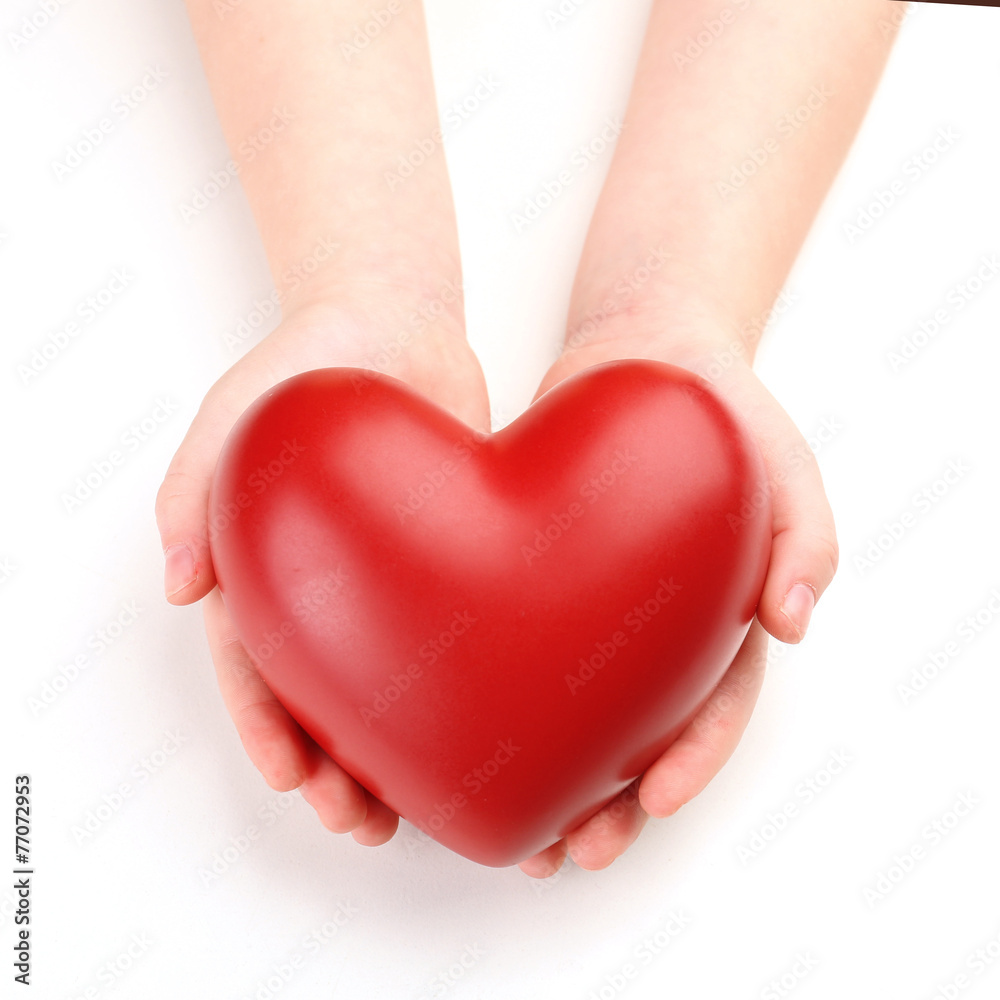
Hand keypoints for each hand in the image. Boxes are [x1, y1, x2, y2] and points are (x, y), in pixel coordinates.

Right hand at [155, 286, 489, 845]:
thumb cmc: (306, 357)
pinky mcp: (447, 559)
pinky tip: (480, 732)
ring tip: (411, 809)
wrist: (397, 321)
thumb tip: (180, 585)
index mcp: (264, 561)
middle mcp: (324, 581)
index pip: (257, 661)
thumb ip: (197, 483)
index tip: (293, 780)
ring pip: (385, 680)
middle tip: (359, 821)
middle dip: (332, 765)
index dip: (269, 725)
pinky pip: (449, 633)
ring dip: (392, 750)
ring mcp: (387, 575)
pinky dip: (454, 691)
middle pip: (321, 691)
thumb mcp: (238, 405)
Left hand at [516, 312, 838, 876]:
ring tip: (518, 826)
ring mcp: (597, 603)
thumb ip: (804, 538)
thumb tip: (792, 621)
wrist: (647, 348)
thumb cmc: (726, 408)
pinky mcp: (540, 572)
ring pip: (574, 706)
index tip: (652, 799)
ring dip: (552, 770)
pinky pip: (519, 639)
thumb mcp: (785, 462)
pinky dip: (501, 692)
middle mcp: (657, 624)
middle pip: (637, 730)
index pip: (711, 704)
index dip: (689, 757)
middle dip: (611, 797)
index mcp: (720, 614)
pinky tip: (466, 728)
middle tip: (574, 849)